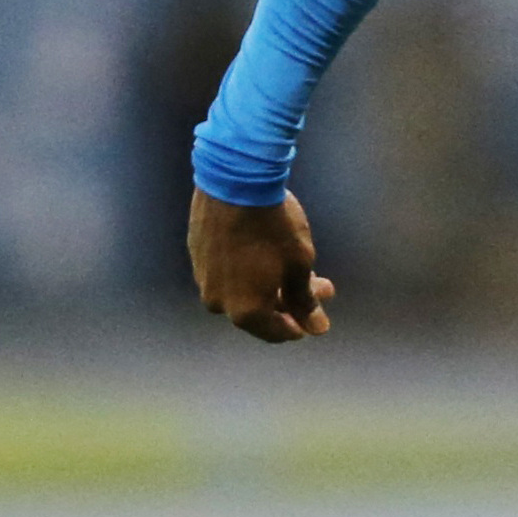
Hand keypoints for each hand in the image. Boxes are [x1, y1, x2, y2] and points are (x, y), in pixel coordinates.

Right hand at [191, 190, 335, 341]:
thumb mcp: (299, 265)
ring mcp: (203, 278)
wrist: (235, 183)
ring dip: (271, 285)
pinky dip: (249, 271)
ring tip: (299, 269)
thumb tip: (316, 328)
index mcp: (245, 311)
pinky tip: (266, 256)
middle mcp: (218, 302)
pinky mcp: (197, 255)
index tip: (316, 315)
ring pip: (243, 291)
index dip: (299, 326)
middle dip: (292, 301)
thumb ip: (305, 301)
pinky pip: (228, 273)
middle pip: (260, 311)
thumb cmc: (274, 227)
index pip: (276, 333)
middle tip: (320, 286)